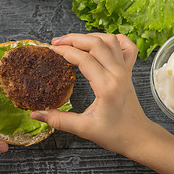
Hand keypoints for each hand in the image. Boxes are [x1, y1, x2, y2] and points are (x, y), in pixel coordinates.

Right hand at [31, 33, 152, 155]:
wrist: (138, 136)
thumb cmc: (114, 134)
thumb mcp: (84, 129)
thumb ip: (58, 120)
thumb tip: (36, 114)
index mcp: (106, 86)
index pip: (83, 59)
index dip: (65, 51)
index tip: (51, 49)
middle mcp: (117, 73)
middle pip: (96, 43)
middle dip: (73, 38)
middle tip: (56, 42)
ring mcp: (125, 70)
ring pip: (110, 40)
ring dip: (90, 36)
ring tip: (74, 41)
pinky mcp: (128, 71)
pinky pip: (126, 46)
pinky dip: (114, 39)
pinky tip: (101, 42)